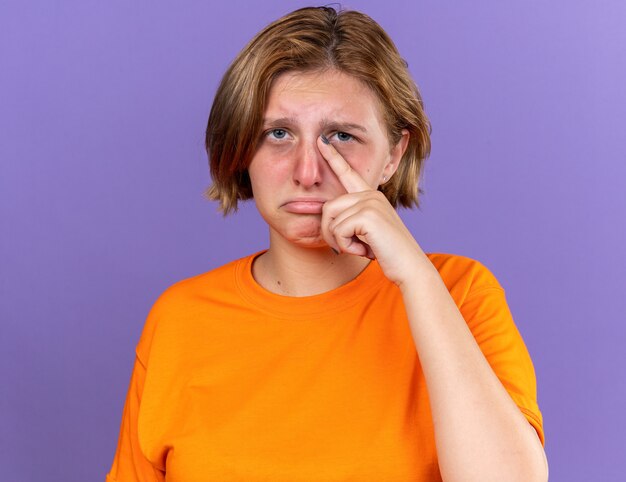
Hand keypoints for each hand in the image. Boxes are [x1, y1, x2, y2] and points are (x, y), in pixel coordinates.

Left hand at [317, 136, 423, 286]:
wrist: (409, 266)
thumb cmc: (387, 253)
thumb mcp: (365, 232)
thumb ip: (350, 219)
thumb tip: (325, 216)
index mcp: (370, 196)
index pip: (348, 173)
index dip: (333, 157)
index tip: (321, 140)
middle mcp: (370, 194)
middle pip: (327, 208)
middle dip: (331, 233)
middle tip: (351, 246)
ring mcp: (370, 202)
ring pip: (330, 221)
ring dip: (340, 242)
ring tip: (363, 247)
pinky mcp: (368, 215)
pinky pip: (338, 231)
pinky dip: (347, 246)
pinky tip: (366, 249)